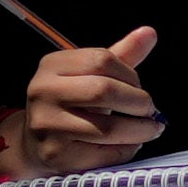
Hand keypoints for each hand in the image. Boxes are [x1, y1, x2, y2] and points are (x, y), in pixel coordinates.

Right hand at [0, 29, 164, 179]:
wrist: (36, 144)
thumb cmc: (73, 104)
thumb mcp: (92, 76)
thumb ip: (121, 55)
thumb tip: (149, 32)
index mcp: (52, 64)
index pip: (102, 60)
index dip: (131, 75)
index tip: (139, 87)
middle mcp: (43, 91)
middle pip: (104, 91)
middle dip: (139, 102)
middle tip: (151, 111)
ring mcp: (46, 124)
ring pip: (108, 127)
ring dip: (140, 130)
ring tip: (150, 129)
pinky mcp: (55, 154)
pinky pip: (104, 154)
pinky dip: (126, 150)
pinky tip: (130, 145)